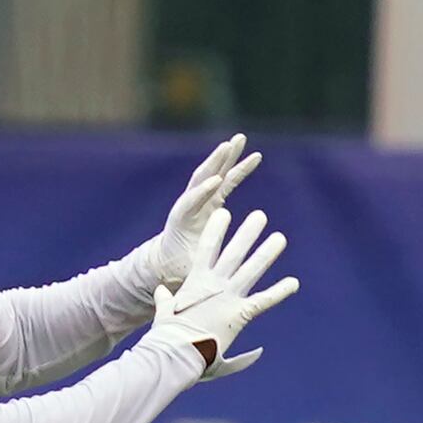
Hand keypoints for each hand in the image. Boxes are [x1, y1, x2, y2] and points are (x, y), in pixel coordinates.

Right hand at [151, 208, 297, 379]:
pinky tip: (294, 282)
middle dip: (248, 233)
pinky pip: (264, 300)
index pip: (207, 249)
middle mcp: (214, 285)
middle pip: (234, 253)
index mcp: (196, 282)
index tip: (224, 213)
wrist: (175, 351)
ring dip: (267, 253)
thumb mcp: (163, 312)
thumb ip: (164, 300)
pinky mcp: (240, 315)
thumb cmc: (168, 336)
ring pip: (252, 270)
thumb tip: (160, 292)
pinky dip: (280, 292)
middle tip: (260, 216)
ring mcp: (228, 298)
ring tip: (280, 237)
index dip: (216, 230)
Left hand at [153, 134, 261, 286]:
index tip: (215, 182)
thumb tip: (183, 283)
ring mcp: (200, 199)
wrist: (168, 260)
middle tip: (227, 146)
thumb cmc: (177, 268)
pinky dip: (238, 167)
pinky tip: (254, 156)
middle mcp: (190, 204)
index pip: (191, 201)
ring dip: (227, 156)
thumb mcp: (182, 272)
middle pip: (201, 177)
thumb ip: (186, 273)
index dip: (202, 192)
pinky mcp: (211, 199)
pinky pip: (227, 180)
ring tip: (240, 139)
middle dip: (215, 162)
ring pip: (214, 173)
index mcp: (181, 220)